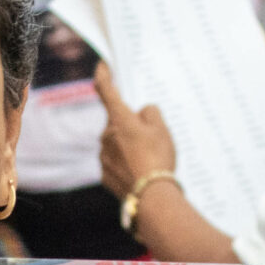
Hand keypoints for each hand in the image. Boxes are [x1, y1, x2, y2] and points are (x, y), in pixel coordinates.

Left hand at [95, 61, 177, 201]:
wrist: (151, 197)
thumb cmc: (158, 159)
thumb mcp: (162, 129)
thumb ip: (150, 113)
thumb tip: (141, 113)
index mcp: (119, 119)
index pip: (106, 91)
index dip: (104, 76)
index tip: (102, 67)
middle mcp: (106, 135)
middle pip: (117, 121)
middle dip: (130, 124)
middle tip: (151, 136)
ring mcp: (103, 156)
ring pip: (116, 142)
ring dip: (129, 145)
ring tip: (149, 158)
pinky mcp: (104, 174)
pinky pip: (115, 161)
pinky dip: (126, 162)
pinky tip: (140, 171)